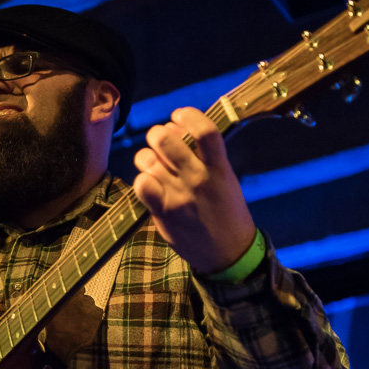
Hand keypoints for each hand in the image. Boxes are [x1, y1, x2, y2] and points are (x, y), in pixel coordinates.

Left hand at [133, 107, 256, 273]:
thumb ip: (206, 158)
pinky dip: (140, 179)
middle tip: (158, 141)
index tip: (178, 115)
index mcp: (219, 168)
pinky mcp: (164, 213)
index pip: (205, 131)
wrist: (228, 253)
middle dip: (157, 134)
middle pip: (167, 140)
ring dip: (146, 157)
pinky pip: (142, 185)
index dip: (187, 116)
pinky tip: (147, 183)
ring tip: (151, 163)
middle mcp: (199, 179)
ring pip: (149, 159)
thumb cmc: (226, 213)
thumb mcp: (226, 180)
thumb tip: (177, 129)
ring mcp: (180, 196)